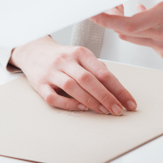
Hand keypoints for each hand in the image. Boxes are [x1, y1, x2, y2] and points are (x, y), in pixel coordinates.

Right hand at [9, 36, 136, 114]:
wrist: (33, 51)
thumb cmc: (62, 58)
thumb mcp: (81, 57)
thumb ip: (96, 70)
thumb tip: (116, 90)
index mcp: (80, 53)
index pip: (103, 72)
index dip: (118, 89)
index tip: (129, 103)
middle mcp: (65, 60)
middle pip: (88, 79)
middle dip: (106, 97)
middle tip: (118, 110)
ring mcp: (51, 72)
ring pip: (72, 87)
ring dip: (90, 101)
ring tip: (103, 111)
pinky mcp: (40, 84)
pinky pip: (54, 97)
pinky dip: (68, 104)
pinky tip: (81, 108)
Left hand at [91, 0, 162, 66]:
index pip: (126, 24)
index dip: (106, 20)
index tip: (92, 13)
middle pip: (125, 33)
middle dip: (114, 19)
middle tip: (114, 4)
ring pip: (135, 39)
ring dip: (129, 25)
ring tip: (136, 8)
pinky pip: (147, 43)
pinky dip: (144, 32)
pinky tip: (154, 19)